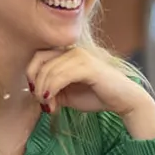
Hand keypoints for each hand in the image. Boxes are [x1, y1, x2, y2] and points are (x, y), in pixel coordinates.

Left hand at [26, 47, 154, 137]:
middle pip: (40, 61)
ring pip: (49, 70)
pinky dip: (52, 89)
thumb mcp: (67, 94)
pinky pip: (61, 76)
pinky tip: (53, 102)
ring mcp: (80, 56)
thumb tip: (37, 97)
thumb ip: (51, 92)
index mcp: (66, 53)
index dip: (31, 75)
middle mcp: (72, 50)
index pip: (38, 56)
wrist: (123, 100)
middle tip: (41, 102)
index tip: (36, 95)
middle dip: (36, 84)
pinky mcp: (88, 66)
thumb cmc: (97, 95)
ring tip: (48, 105)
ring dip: (43, 90)